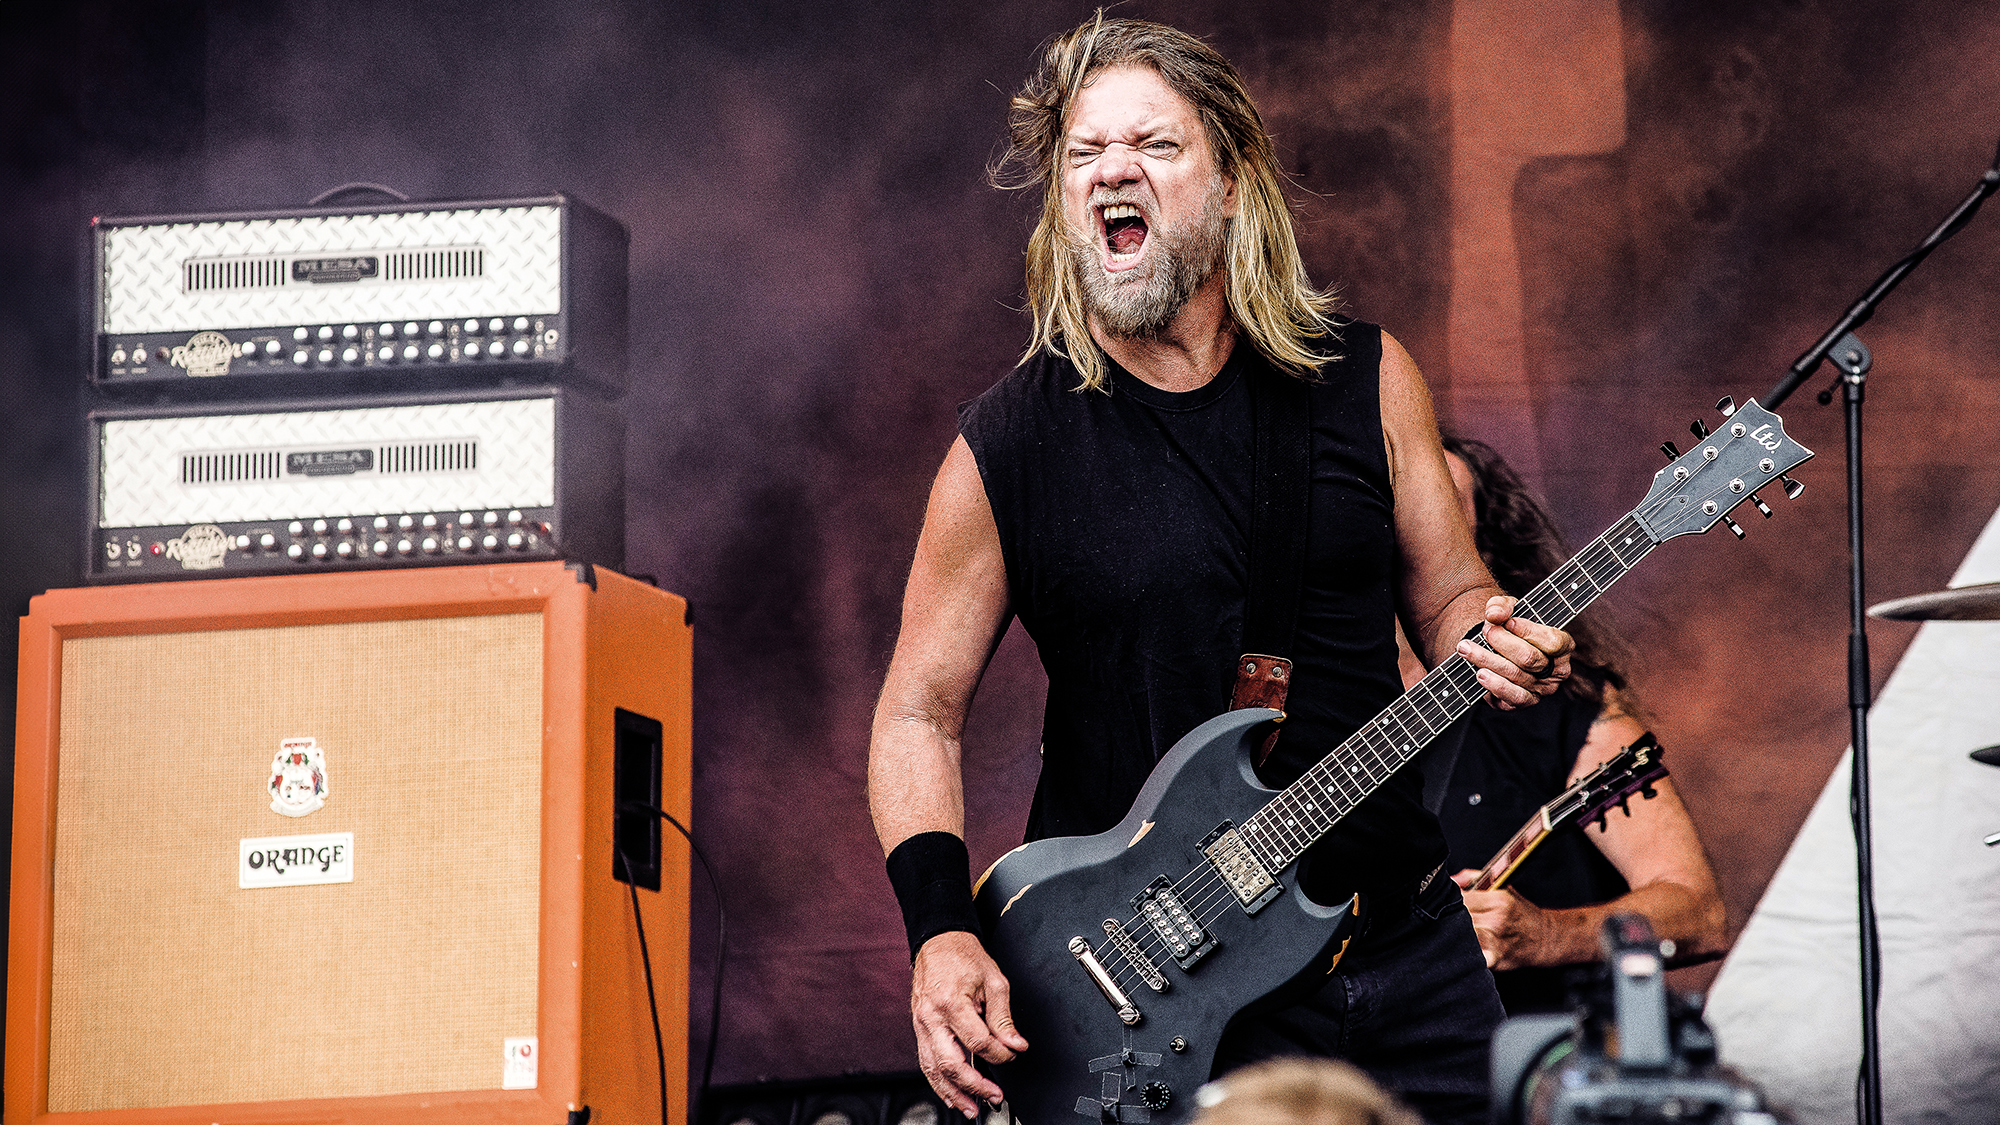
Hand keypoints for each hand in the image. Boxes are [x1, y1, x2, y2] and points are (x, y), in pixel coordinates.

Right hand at [910, 931, 1028, 1117]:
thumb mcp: (994, 981)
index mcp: (951, 1003)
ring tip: (971, 1109)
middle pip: (951, 1063)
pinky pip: (926, 1061)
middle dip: (973, 1086)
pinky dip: (938, 1082)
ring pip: (933, 1068)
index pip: (978, 1042)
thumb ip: (1003, 1017)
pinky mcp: (919, 1028)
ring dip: (953, 1093)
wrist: (939, 942)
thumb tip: (1015, 1044)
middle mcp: (932, 1017)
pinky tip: (951, 1094)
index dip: (999, 1054)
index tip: (1012, 1054)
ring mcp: (921, 1024)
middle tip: (993, 1097)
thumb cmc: (964, 957)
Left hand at [1455, 870, 1552, 969]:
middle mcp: (1496, 921)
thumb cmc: (1519, 913)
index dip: (1448, 900)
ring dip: (1453, 933)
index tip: (1446, 902)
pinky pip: (1469, 956)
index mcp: (1498, 901)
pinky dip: (1463, 952)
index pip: (1459, 897)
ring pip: (1459, 935)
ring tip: (1454, 931)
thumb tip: (1448, 879)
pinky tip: (1463, 947)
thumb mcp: (1500, 887)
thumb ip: (1471, 878)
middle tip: (1449, 917)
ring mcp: (1494, 942)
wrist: (1543, 938)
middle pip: (1456, 917)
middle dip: (1449, 916)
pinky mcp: (1492, 960)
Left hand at [1457, 595, 1572, 709]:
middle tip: (1485, 631)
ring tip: (1466, 648)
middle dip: (1503, 642)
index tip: (1507, 621)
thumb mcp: (1508, 610)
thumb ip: (1501, 605)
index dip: (1528, 631)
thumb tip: (1494, 615)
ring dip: (1487, 660)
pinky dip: (1494, 684)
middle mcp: (1556, 671)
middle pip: (1530, 658)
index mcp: (1563, 647)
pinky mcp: (1522, 702)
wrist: (1495, 649)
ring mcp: (1540, 689)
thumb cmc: (1509, 628)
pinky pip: (1511, 696)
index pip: (1552, 642)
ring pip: (1516, 675)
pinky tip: (1480, 673)